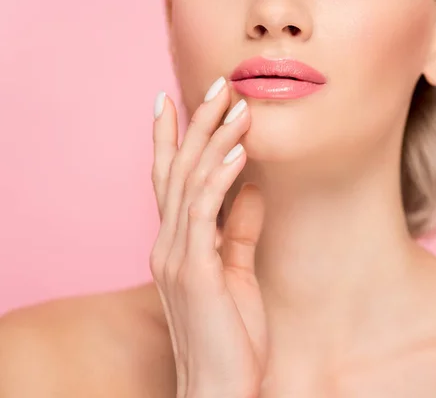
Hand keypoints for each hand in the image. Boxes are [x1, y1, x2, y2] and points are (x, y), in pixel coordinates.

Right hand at [149, 80, 266, 397]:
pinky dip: (219, 179)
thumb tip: (250, 187)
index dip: (174, 139)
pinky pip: (204, 213)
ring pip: (190, 183)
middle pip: (179, 170)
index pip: (171, 179)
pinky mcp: (195, 271)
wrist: (222, 386)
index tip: (180, 101)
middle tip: (218, 84)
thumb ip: (239, 229)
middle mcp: (168, 244)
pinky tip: (237, 153)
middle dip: (197, 124)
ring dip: (214, 141)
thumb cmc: (231, 335)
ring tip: (237, 106)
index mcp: (177, 244)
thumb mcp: (238, 271)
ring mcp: (177, 256)